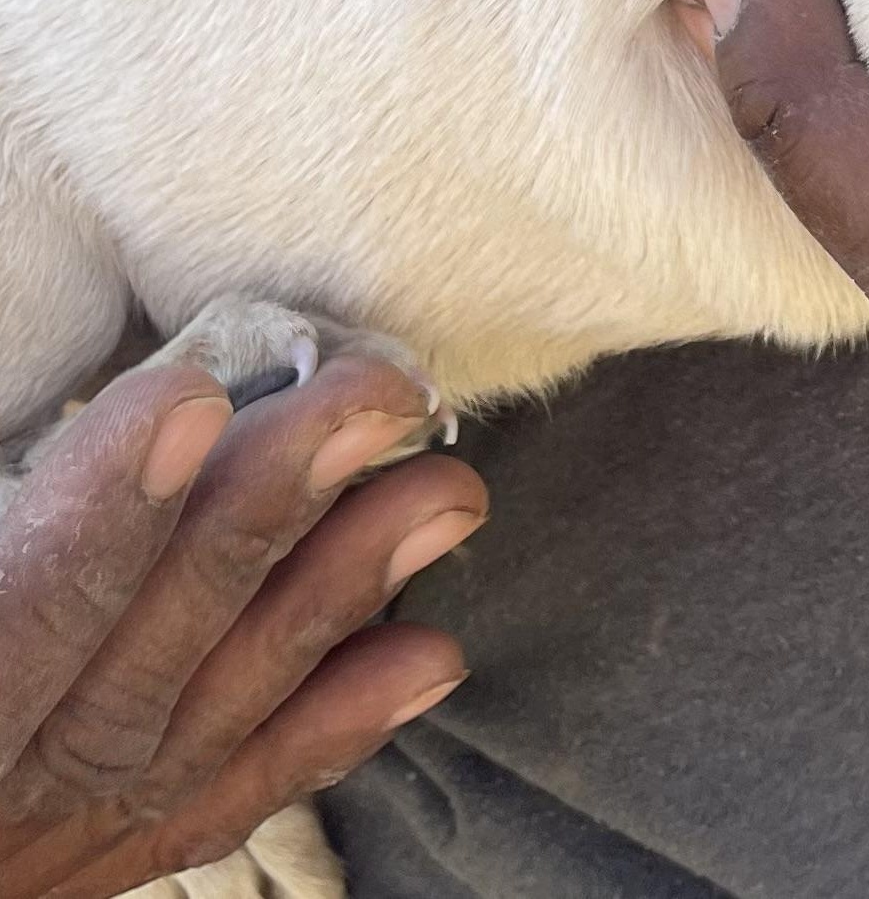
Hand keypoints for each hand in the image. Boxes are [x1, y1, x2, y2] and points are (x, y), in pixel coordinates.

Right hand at [0, 353, 480, 898]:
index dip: (99, 512)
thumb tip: (164, 398)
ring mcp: (51, 838)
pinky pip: (226, 799)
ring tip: (445, 490)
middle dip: (262, 516)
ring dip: (337, 598)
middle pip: (131, 656)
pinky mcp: (107, 855)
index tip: (190, 393)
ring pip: (205, 719)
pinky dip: (333, 731)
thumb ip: (2, 501)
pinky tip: (431, 653)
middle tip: (374, 397)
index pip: (13, 618)